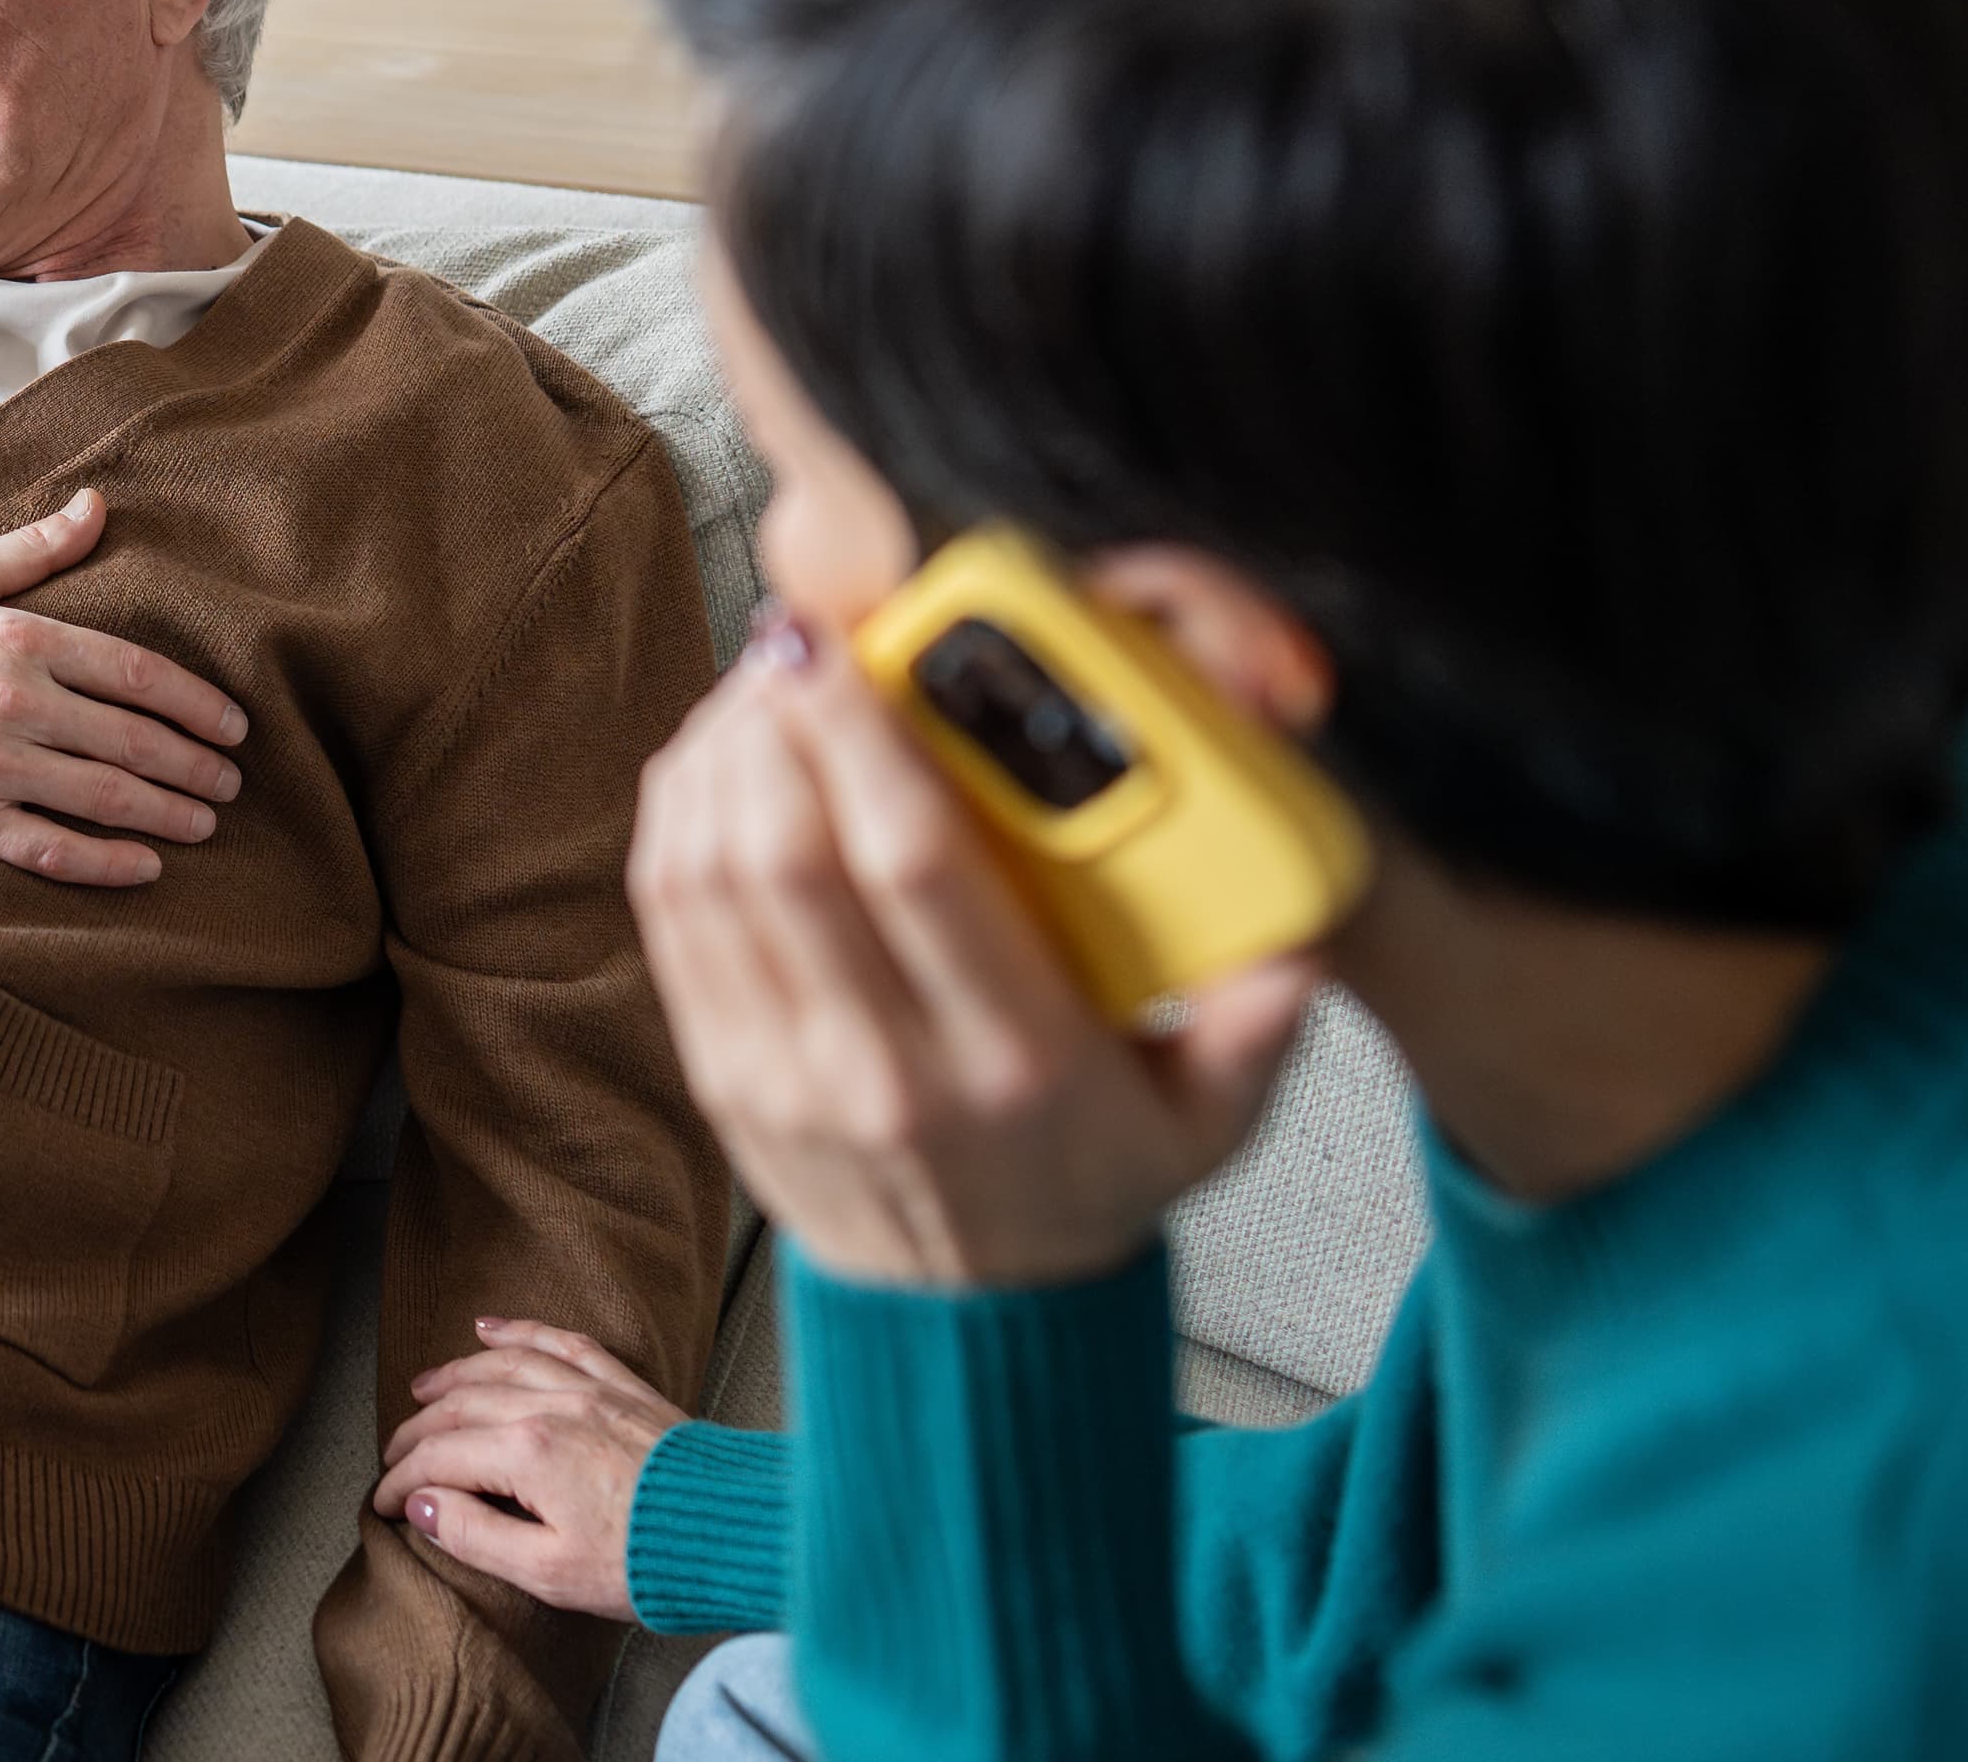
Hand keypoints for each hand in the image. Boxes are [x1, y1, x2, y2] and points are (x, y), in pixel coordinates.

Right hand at [0, 487, 246, 885]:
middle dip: (194, 766)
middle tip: (232, 785)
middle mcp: (12, 701)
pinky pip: (47, 848)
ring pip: (103, 797)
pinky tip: (145, 868)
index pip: (136, 672)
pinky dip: (103, 863)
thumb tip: (98, 505)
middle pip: (133, 740)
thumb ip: (35, 549)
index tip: (234, 726)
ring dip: (167, 815)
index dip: (196, 704)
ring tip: (204, 824)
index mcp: (19, 636)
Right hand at [371, 1319, 683, 1622]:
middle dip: (418, 1432)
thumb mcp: (548, 1571)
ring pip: (502, 1364)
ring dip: (455, 1374)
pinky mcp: (622, 1386)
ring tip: (424, 1388)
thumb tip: (424, 1507)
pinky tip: (492, 1328)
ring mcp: (588, 1389)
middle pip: (461, 1407)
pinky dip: (521, 1330)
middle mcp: (551, 1406)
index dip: (402, 1481)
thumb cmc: (644, 1562)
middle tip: (394, 1457)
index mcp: (527, 1453)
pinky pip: (561, 1342)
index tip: (386, 1503)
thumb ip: (476, 1536)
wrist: (730, 1532)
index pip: (440, 1458)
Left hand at [626, 630, 1318, 1290]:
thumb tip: (1297, 934)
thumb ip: (1257, 1023)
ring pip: (710, 875)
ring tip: (761, 685)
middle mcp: (884, 1068)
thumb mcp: (1210, 1122)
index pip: (916, 867)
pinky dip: (679, 816)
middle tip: (799, 638)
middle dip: (778, 722)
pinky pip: (669, 916)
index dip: (866, 738)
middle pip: (790, 854)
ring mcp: (783, 1078)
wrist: (976, 1328)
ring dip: (721, 757)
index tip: (854, 648)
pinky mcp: (719, 1076)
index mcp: (1014, 1062)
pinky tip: (721, 760)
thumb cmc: (1090, 1184)